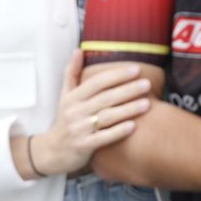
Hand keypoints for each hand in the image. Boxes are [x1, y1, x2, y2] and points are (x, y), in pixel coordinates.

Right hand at [30, 52, 151, 176]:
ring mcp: (79, 129)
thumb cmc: (65, 120)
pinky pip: (103, 138)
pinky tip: (134, 126)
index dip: (116, 75)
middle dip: (127, 90)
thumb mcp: (64, 95)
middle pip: (105, 98)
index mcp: (72, 97)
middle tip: (147, 84)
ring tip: (147, 103)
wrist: (53, 151)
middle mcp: (75, 112)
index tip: (136, 69)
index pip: (97, 82)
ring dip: (128, 109)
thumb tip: (78, 50)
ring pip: (107, 117)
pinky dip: (118, 131)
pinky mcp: (83, 146)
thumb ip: (72, 73)